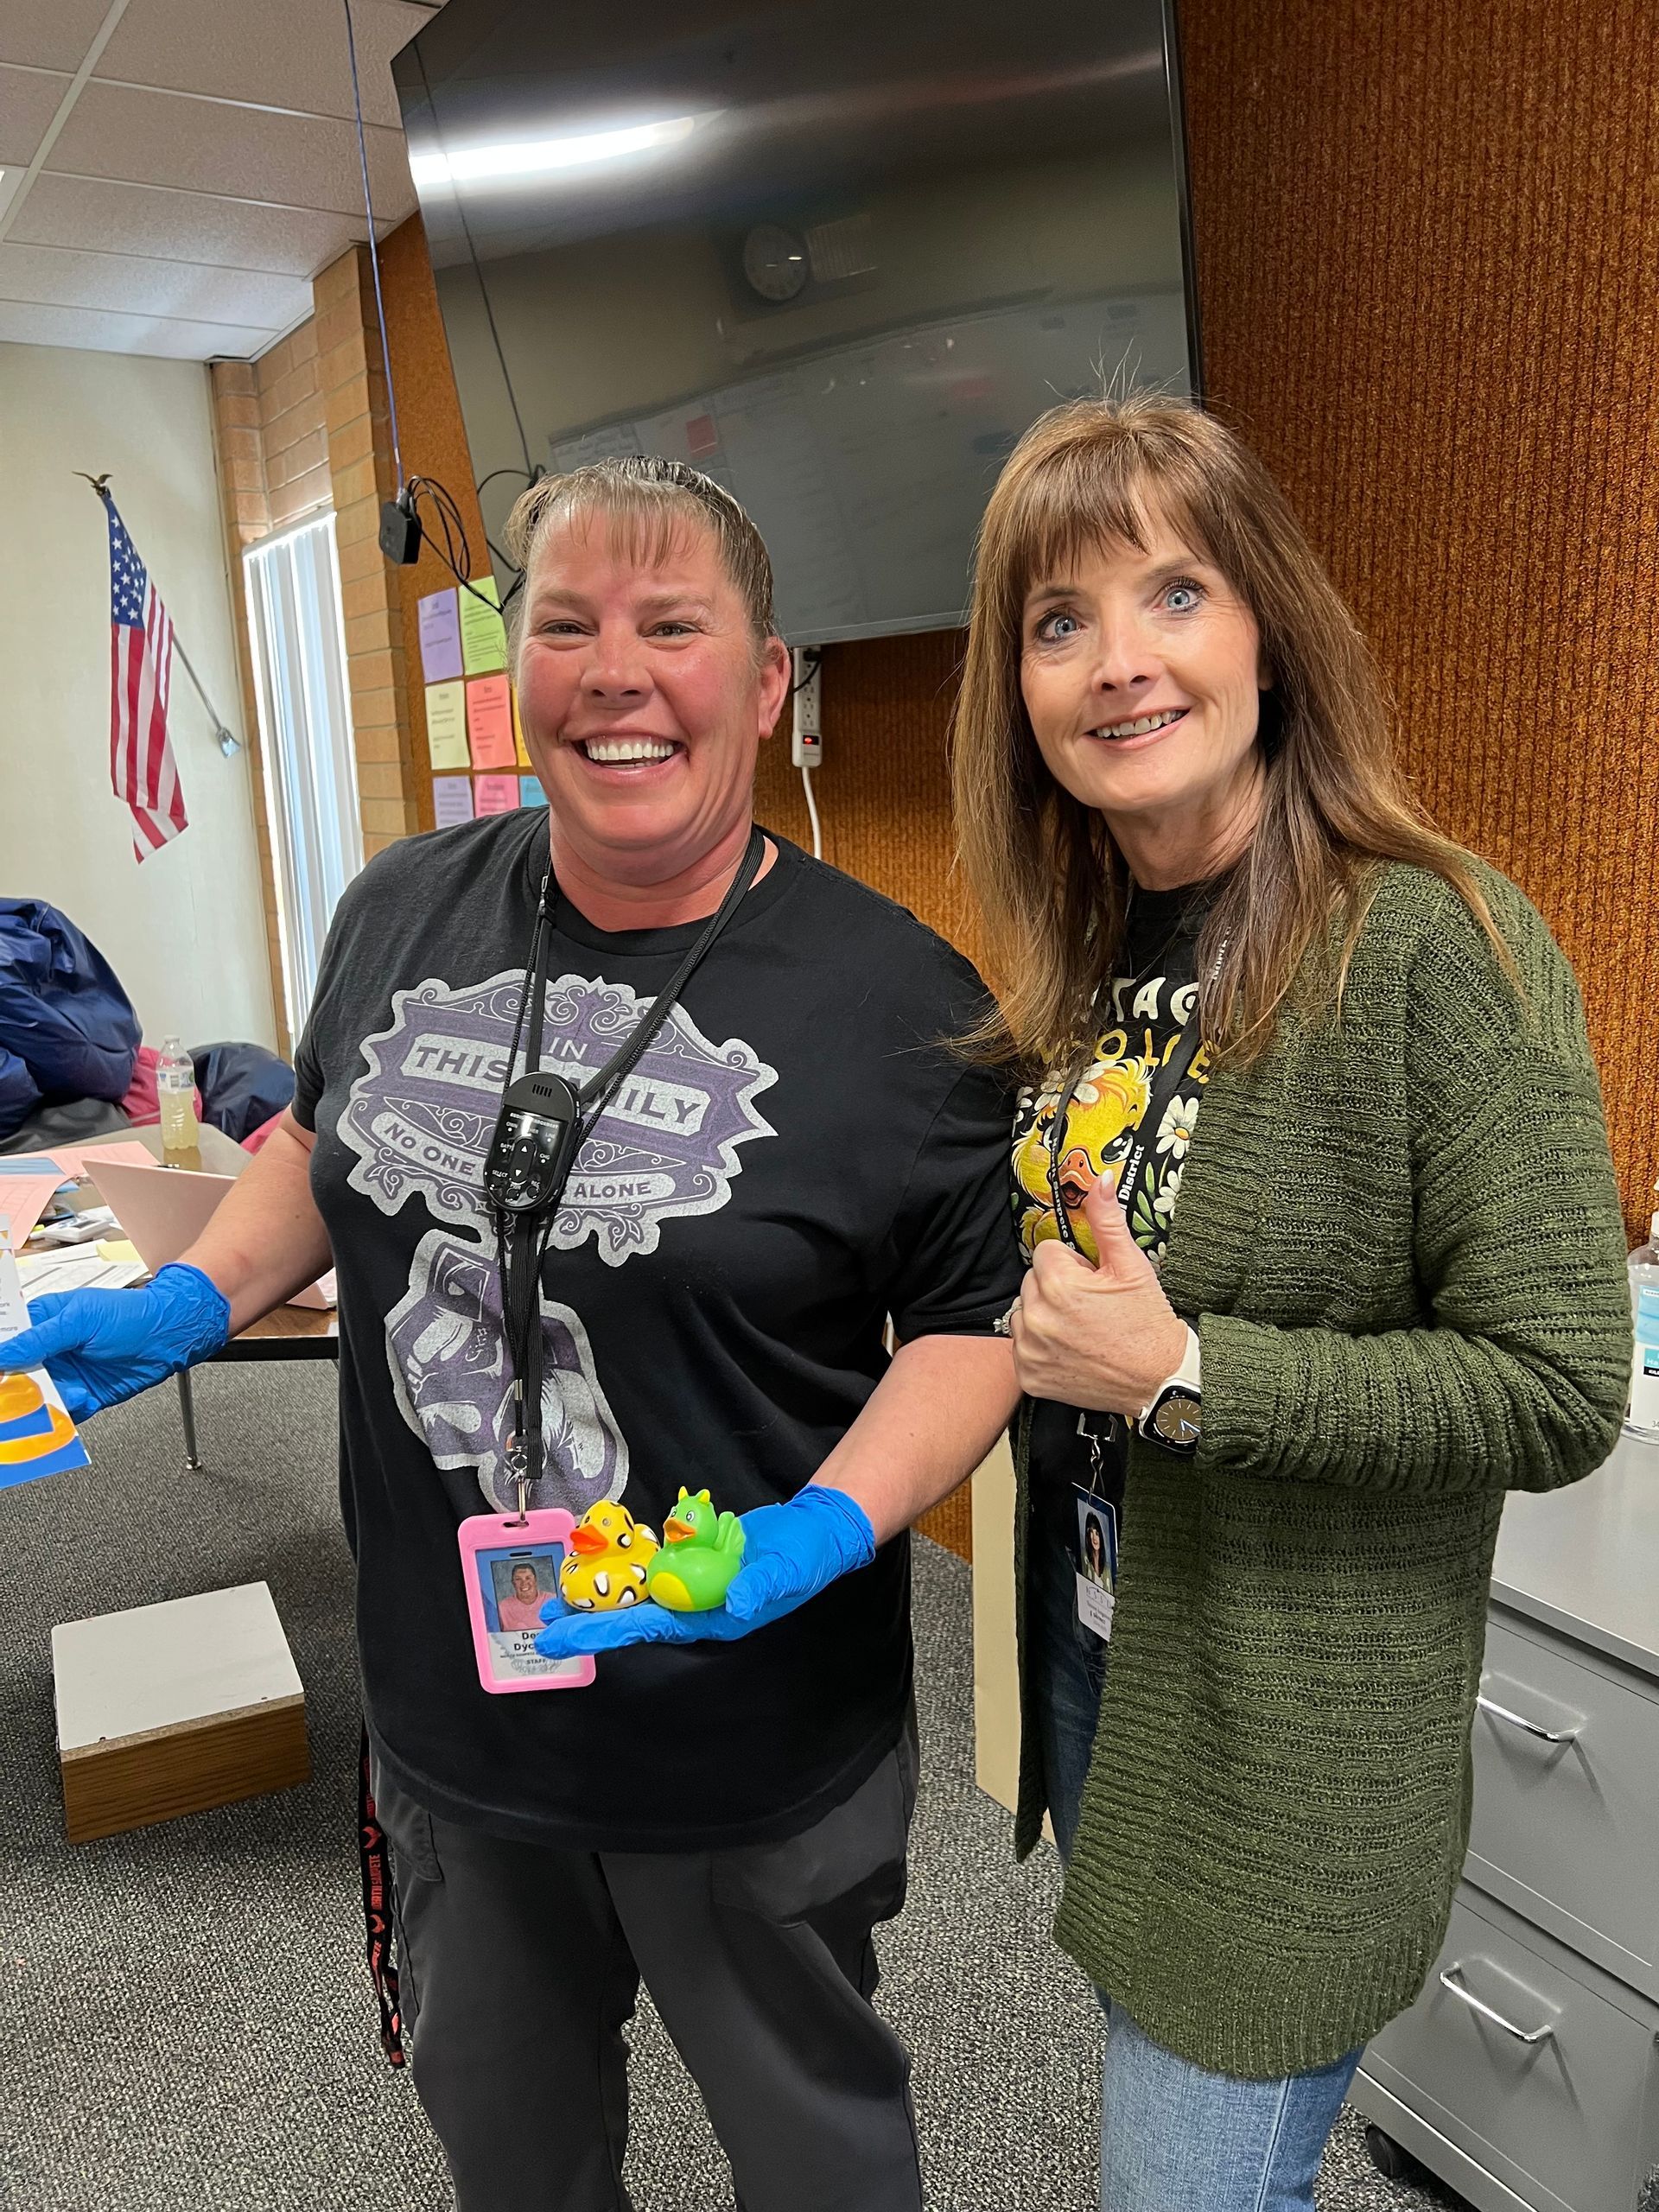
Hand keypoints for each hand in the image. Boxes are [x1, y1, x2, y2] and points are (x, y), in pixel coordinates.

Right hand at [0, 1263, 230, 1420]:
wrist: (169, 1336)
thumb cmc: (131, 1315)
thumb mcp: (81, 1320)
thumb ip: (40, 1338)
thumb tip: (4, 1353)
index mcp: (43, 1322)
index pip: (8, 1343)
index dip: (3, 1360)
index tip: (4, 1373)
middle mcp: (50, 1351)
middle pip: (17, 1376)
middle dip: (20, 1388)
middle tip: (32, 1391)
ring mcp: (65, 1375)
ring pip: (37, 1398)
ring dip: (52, 1400)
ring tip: (77, 1392)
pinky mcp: (82, 1396)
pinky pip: (63, 1413)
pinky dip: (70, 1412)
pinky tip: (86, 1400)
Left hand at [534, 1484, 875, 1658]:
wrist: (814, 1530)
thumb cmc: (804, 1557)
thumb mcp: (787, 1571)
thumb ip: (761, 1586)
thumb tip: (735, 1603)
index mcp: (710, 1617)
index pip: (646, 1628)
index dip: (603, 1633)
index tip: (563, 1640)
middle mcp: (693, 1604)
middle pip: (630, 1615)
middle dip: (587, 1618)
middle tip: (542, 1621)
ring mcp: (690, 1581)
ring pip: (635, 1590)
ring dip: (599, 1590)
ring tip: (557, 1591)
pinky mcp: (691, 1558)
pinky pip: (652, 1563)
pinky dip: (626, 1561)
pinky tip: (599, 1556)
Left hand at [1011, 1176, 1186, 1415]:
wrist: (1158, 1379)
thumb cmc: (1147, 1321)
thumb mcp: (1132, 1265)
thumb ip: (1107, 1221)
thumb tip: (1100, 1181)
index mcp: (1058, 1285)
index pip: (1046, 1253)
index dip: (1073, 1264)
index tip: (1093, 1281)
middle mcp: (1037, 1317)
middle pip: (1032, 1282)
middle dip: (1057, 1287)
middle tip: (1091, 1305)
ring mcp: (1030, 1350)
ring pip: (1024, 1313)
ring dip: (1045, 1315)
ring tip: (1080, 1327)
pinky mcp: (1029, 1376)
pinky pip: (1022, 1347)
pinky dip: (1041, 1348)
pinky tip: (1070, 1350)